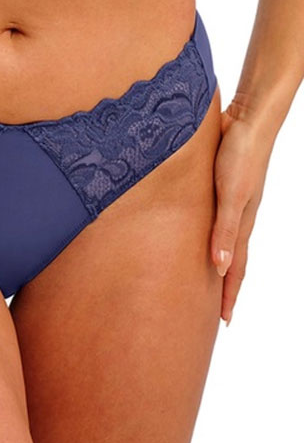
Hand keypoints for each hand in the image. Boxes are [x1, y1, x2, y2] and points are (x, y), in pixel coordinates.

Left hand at [211, 93, 276, 325]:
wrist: (247, 121)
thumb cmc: (240, 158)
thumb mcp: (231, 196)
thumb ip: (225, 230)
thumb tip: (218, 268)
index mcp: (241, 226)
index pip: (234, 270)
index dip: (229, 295)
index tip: (223, 321)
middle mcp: (236, 219)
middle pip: (229, 261)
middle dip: (222, 288)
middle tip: (212, 310)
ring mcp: (229, 205)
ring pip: (221, 243)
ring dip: (214, 265)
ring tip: (203, 280)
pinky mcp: (219, 190)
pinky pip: (213, 223)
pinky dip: (208, 238)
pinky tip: (195, 237)